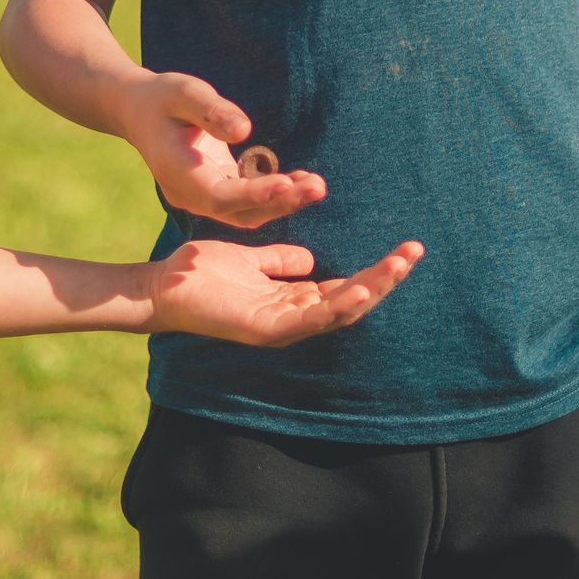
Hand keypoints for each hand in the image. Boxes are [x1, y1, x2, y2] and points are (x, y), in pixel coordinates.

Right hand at [119, 72, 326, 228]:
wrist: (138, 112)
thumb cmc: (162, 97)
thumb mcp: (184, 93)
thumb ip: (211, 111)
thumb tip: (244, 130)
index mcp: (177, 173)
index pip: (219, 195)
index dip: (253, 194)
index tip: (287, 183)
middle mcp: (188, 194)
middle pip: (238, 212)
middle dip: (280, 202)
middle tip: (317, 187)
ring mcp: (201, 198)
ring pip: (245, 214)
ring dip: (282, 203)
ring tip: (316, 186)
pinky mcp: (214, 192)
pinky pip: (246, 204)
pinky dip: (273, 196)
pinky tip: (301, 181)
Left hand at [144, 238, 423, 346]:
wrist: (164, 286)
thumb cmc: (203, 273)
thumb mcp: (250, 260)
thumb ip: (279, 261)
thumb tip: (310, 260)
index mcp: (293, 301)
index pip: (345, 288)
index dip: (376, 273)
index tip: (404, 250)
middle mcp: (293, 317)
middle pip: (351, 302)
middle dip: (385, 279)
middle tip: (414, 253)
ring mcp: (281, 327)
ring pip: (338, 313)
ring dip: (371, 291)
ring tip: (398, 267)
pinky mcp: (264, 329)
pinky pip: (308, 319)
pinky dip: (336, 307)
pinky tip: (358, 291)